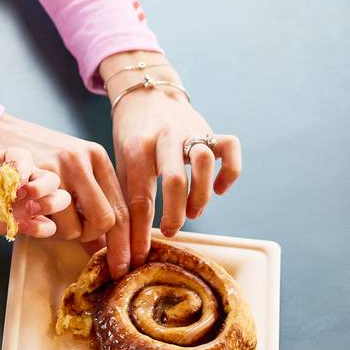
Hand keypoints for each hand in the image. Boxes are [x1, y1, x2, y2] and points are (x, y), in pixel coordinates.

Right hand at [0, 113, 130, 268]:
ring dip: (63, 232)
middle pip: (105, 220)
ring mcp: (57, 166)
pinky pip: (49, 222)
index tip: (123, 268)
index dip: (124, 243)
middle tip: (74, 232)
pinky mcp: (33, 175)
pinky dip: (44, 227)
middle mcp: (83, 158)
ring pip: (76, 226)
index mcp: (97, 157)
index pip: (122, 208)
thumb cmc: (39, 157)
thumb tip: (108, 246)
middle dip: (91, 236)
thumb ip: (92, 202)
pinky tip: (35, 214)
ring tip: (49, 216)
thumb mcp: (72, 172)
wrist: (1, 133)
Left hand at [0, 148, 70, 237]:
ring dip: (50, 206)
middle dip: (43, 189)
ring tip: (29, 210)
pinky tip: (24, 227)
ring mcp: (29, 200)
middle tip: (23, 195)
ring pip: (59, 200)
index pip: (27, 161)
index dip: (23, 172)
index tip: (13, 181)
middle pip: (53, 180)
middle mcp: (28, 178)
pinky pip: (46, 226)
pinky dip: (42, 228)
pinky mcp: (26, 221)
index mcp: (16, 159)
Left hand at [102, 53, 242, 268]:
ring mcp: (190, 131)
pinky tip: (219, 189)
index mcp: (136, 147)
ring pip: (203, 163)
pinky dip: (229, 172)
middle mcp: (165, 137)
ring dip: (201, 195)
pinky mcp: (210, 129)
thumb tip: (122, 245)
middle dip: (174, 214)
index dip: (139, 231)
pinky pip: (230, 148)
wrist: (146, 93)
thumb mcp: (120, 162)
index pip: (140, 195)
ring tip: (193, 212)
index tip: (137, 256)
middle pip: (174, 180)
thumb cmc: (131, 137)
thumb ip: (126, 197)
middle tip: (170, 231)